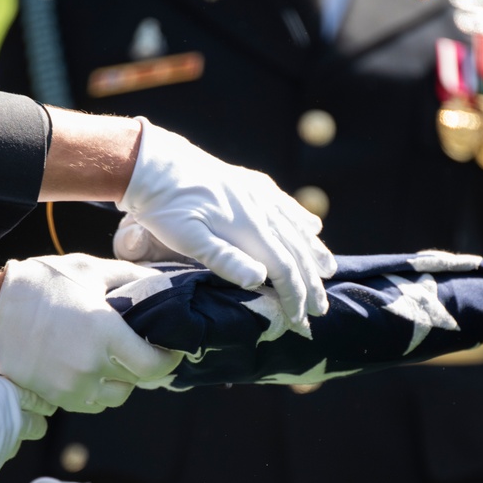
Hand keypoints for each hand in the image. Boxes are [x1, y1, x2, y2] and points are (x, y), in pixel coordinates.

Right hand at [0, 254, 183, 412]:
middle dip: (145, 367)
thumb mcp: (89, 270)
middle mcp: (93, 366)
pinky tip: (90, 368)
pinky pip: (90, 403)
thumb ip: (130, 278)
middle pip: (138, 382)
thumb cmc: (41, 286)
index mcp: (106, 334)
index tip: (173, 349)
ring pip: (115, 397)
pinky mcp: (55, 397)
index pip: (155, 365)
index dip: (171, 359)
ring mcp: (73, 386)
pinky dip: (97, 391)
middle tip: (141, 347)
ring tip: (114, 359)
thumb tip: (161, 283)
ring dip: (121, 382)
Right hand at [0, 374, 53, 482]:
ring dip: (5, 442)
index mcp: (9, 395)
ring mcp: (5, 449)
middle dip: (35, 425)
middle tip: (30, 423)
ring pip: (13, 446)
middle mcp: (14, 423)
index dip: (41, 404)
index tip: (47, 407)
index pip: (36, 400)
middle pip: (37, 426)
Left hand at [118, 117, 337, 328]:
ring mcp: (257, 195)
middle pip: (296, 252)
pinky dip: (302, 219)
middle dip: (312, 283)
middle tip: (322, 308)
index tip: (302, 319)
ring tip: (329, 271)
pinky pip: (285, 204)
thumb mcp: (187, 237)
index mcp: (248, 229)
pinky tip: (313, 226)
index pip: (283, 269)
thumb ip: (224, 259)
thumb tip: (260, 278)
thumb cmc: (165, 207)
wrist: (153, 162)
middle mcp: (261, 211)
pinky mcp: (249, 183)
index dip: (295, 296)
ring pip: (296, 228)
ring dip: (314, 252)